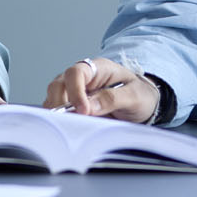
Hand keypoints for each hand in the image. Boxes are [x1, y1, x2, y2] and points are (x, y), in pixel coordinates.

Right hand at [42, 57, 156, 122]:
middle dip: (60, 102)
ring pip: (54, 97)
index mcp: (98, 68)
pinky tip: (67, 127)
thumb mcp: (134, 96)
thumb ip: (113, 98)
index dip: (75, 91)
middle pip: (58, 84)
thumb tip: (89, 107)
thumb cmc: (140, 94)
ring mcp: (75, 91)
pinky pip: (58, 110)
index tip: (83, 110)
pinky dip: (58, 119)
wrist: (143, 102)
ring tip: (69, 125)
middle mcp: (82, 78)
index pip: (76, 73)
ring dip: (57, 111)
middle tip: (70, 120)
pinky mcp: (72, 105)